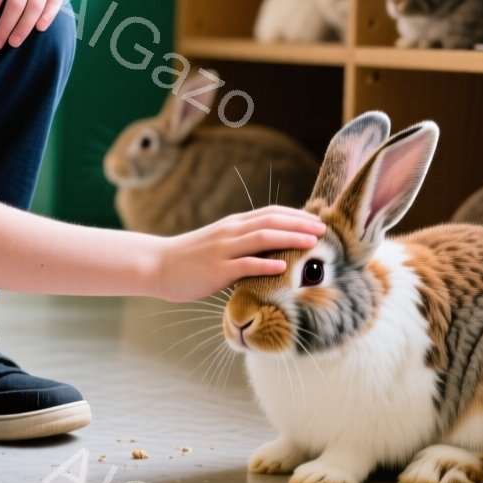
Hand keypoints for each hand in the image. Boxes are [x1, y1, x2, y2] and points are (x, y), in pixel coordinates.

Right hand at [152, 206, 326, 301]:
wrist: (158, 265)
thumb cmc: (191, 258)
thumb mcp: (220, 243)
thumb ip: (242, 242)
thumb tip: (270, 248)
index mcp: (234, 224)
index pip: (271, 213)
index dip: (296, 215)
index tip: (317, 220)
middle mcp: (231, 232)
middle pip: (272, 221)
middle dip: (300, 224)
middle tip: (324, 229)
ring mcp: (224, 250)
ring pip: (262, 238)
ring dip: (290, 238)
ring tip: (312, 243)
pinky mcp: (217, 270)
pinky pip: (245, 265)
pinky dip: (266, 263)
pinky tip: (283, 266)